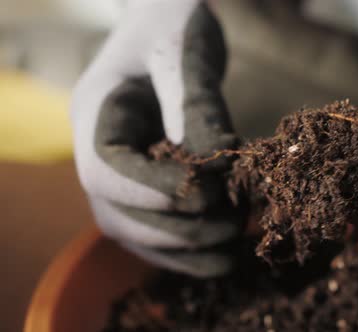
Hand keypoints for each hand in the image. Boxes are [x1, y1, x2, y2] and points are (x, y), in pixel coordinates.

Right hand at [71, 0, 239, 277]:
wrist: (167, 24)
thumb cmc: (170, 23)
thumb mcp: (182, 53)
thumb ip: (196, 106)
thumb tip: (217, 162)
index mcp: (96, 112)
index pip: (107, 171)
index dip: (153, 191)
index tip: (209, 192)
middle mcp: (97, 150)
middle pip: (119, 214)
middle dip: (178, 228)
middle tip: (233, 223)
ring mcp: (119, 172)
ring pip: (135, 232)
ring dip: (184, 249)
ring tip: (234, 246)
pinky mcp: (145, 184)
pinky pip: (154, 233)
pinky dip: (187, 253)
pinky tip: (224, 256)